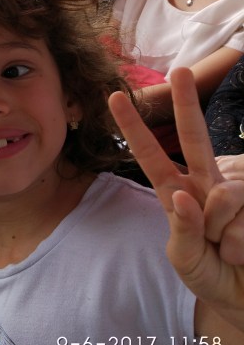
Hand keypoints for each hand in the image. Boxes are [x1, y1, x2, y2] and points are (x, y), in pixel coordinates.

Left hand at [109, 68, 243, 317]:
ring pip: (225, 196)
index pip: (150, 155)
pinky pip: (243, 222)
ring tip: (228, 251)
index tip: (114, 97)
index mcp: (177, 193)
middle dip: (186, 104)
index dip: (133, 128)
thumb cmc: (210, 274)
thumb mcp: (184, 258)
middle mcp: (207, 186)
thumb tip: (187, 195)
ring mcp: (236, 195)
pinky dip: (241, 246)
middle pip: (195, 139)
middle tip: (179, 70)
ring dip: (223, 233)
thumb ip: (184, 230)